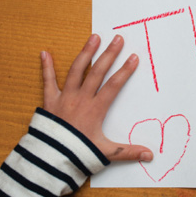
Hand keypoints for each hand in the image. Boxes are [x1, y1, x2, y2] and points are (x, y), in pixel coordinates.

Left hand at [40, 34, 152, 161]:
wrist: (50, 159)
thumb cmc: (78, 154)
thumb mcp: (106, 153)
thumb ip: (128, 151)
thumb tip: (149, 156)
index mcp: (96, 109)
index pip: (114, 85)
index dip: (125, 71)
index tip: (134, 57)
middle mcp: (81, 99)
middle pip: (97, 72)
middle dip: (109, 54)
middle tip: (117, 38)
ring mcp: (64, 97)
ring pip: (76, 70)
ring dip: (86, 53)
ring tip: (94, 37)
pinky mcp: (50, 101)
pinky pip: (47, 81)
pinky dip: (46, 67)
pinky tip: (45, 53)